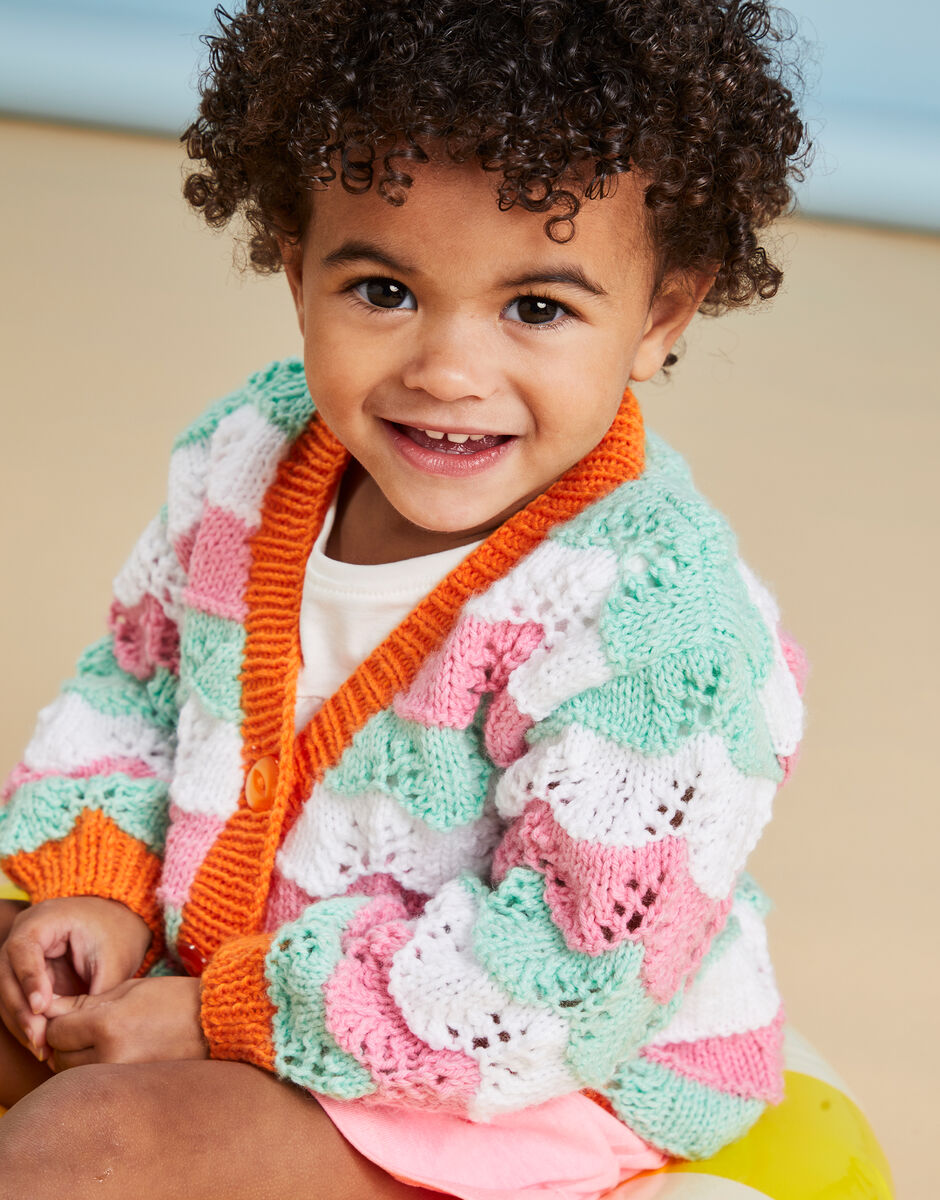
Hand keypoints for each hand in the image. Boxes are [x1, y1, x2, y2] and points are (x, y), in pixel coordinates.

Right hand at [0, 896, 151, 1057]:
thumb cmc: (117, 935)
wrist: (117, 927)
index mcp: (43, 919)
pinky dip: (27, 1025)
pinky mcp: (24, 979)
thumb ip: (95, 990)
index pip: (23, 949)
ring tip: (42, 1050)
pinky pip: (18, 1004)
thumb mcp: (114, 958)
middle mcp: (23, 937)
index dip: (29, 979)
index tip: (40, 1008)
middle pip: (7, 976)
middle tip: (39, 1039)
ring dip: (22, 1024)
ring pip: (7, 995)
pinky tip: (42, 1046)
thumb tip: (78, 1029)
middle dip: (22, 1011)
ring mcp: (19, 959)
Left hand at [45, 976, 207, 1069]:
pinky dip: (97, 1070)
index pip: (57, 1031)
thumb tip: (47, 1008)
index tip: (74, 1013)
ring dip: (80, 1059)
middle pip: (61, 1057)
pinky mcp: (129, 1089)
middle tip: (89, 1027)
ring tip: (104, 1041)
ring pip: (75, 1075)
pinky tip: (115, 1054)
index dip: (61, 1020)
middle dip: (68, 1042)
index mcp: (108, 1025)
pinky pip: (96, 1083)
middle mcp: (110, 1056)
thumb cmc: (173, 998)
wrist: (214, 1024)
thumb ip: (84, 1001)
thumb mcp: (128, 989)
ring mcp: (120, 1078)